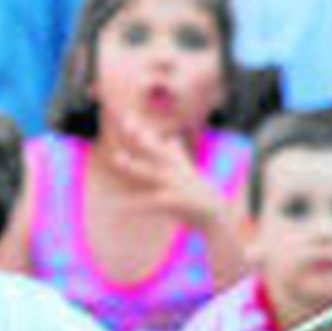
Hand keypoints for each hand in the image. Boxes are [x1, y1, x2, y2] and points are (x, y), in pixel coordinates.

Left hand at [106, 111, 224, 227]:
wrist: (217, 214)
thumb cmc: (198, 192)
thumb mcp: (187, 170)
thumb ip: (176, 154)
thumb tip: (172, 139)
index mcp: (174, 162)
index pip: (154, 143)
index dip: (140, 129)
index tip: (125, 116)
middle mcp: (174, 169)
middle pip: (155, 149)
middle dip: (141, 137)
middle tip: (124, 123)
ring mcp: (175, 183)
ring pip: (150, 171)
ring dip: (132, 164)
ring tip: (115, 157)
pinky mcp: (174, 200)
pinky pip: (149, 202)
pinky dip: (131, 205)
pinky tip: (116, 207)